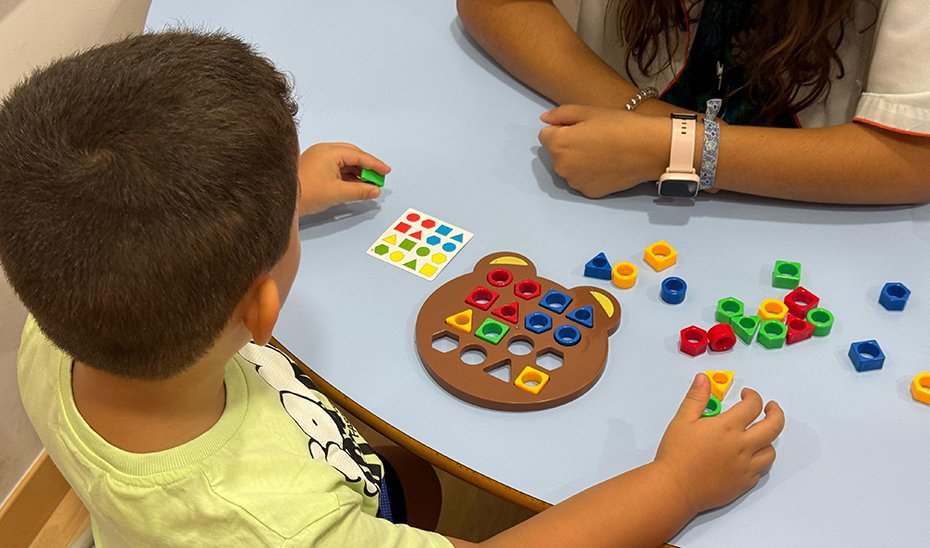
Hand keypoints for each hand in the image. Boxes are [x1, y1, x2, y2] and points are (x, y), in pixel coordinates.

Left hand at [297, 143, 390, 214]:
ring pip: (344, 161)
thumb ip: (360, 190)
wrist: (284, 200)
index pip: (358, 156)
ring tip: (367, 185)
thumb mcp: (338, 193)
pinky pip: (336, 166)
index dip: (374, 164)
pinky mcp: (315, 166)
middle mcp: (324, 151)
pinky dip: (347, 175)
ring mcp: (318, 157)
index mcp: (329, 152)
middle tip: (378, 178)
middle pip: (352, 155)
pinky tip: (354, 184)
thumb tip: (374, 190)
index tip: (386, 171)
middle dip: (366, 167)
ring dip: (357, 172)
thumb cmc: (306, 193)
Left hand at [538, 105, 667, 196]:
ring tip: (601, 151)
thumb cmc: (619, 126)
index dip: (562, 128)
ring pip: (569, 168)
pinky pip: (582, 180)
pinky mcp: (589, 192)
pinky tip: (606, 165)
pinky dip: (589, 174)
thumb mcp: (588, 111)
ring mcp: (575, 182)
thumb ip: (560, 114)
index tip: (581, 127)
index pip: (545, 135)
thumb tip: (544, 120)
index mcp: (557, 144)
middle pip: (556, 153)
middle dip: (568, 146)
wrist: (648, 149)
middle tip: (594, 138)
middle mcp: (561, 167)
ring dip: (578, 161)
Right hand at [653, 373, 784, 513]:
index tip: (747, 395)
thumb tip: (704, 380)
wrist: (675, 488)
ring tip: (759, 434)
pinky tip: (748, 456)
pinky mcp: (743, 483)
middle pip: (774, 426)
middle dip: (775, 413)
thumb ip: (696, 398)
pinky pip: (760, 470)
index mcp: (727, 428)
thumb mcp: (682, 420)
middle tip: (771, 408)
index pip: (753, 405)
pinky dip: (758, 460)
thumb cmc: (676, 456)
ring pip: (771, 450)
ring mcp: (745, 466)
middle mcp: (742, 446)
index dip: (753, 396)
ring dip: (768, 438)